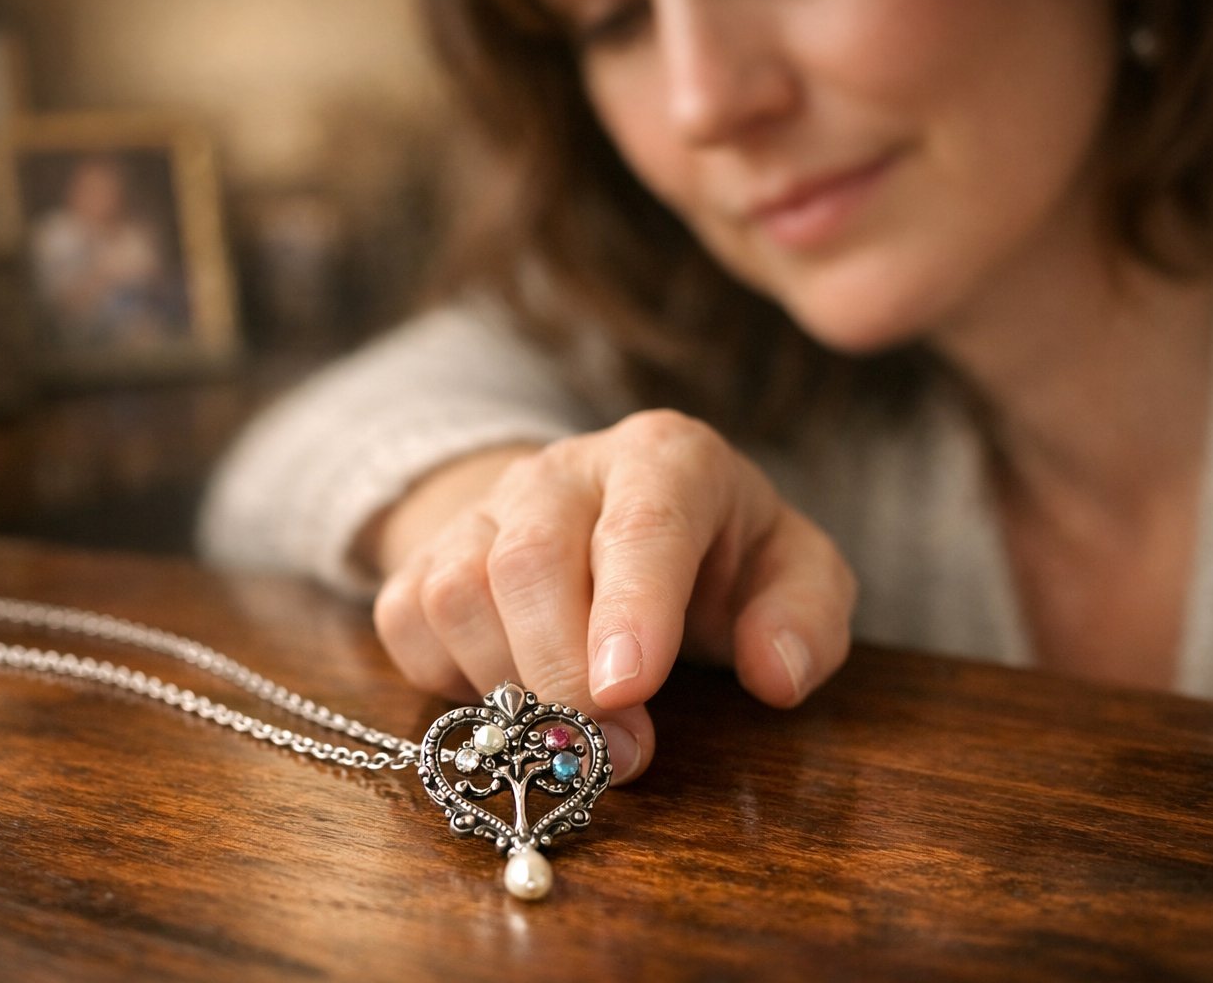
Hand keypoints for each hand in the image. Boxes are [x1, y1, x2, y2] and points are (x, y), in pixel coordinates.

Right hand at [371, 410, 855, 782]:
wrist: (617, 520)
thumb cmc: (716, 557)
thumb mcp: (793, 574)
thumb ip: (805, 617)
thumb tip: (777, 675)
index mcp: (664, 460)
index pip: (641, 522)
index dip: (630, 607)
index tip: (627, 690)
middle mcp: (563, 472)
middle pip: (529, 562)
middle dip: (564, 675)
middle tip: (618, 753)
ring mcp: (484, 509)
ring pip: (457, 594)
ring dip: (510, 687)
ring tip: (570, 732)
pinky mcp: (427, 554)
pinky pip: (407, 620)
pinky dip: (447, 678)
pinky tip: (510, 694)